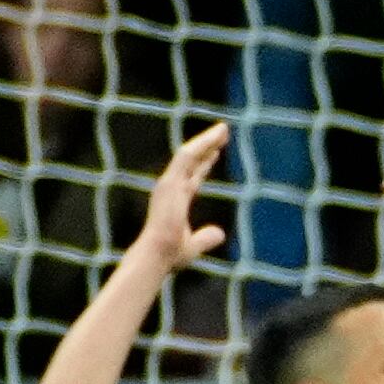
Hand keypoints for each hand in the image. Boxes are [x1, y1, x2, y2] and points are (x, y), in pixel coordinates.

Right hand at [126, 121, 228, 275]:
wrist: (158, 254)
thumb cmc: (171, 254)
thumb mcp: (194, 245)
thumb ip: (206, 238)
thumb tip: (219, 234)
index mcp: (176, 200)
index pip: (192, 175)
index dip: (205, 163)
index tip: (216, 151)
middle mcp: (171, 188)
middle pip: (192, 160)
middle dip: (208, 145)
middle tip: (224, 132)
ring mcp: (169, 183)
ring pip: (189, 154)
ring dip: (206, 140)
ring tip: (224, 128)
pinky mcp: (169, 182)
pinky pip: (185, 157)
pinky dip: (200, 145)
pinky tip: (215, 136)